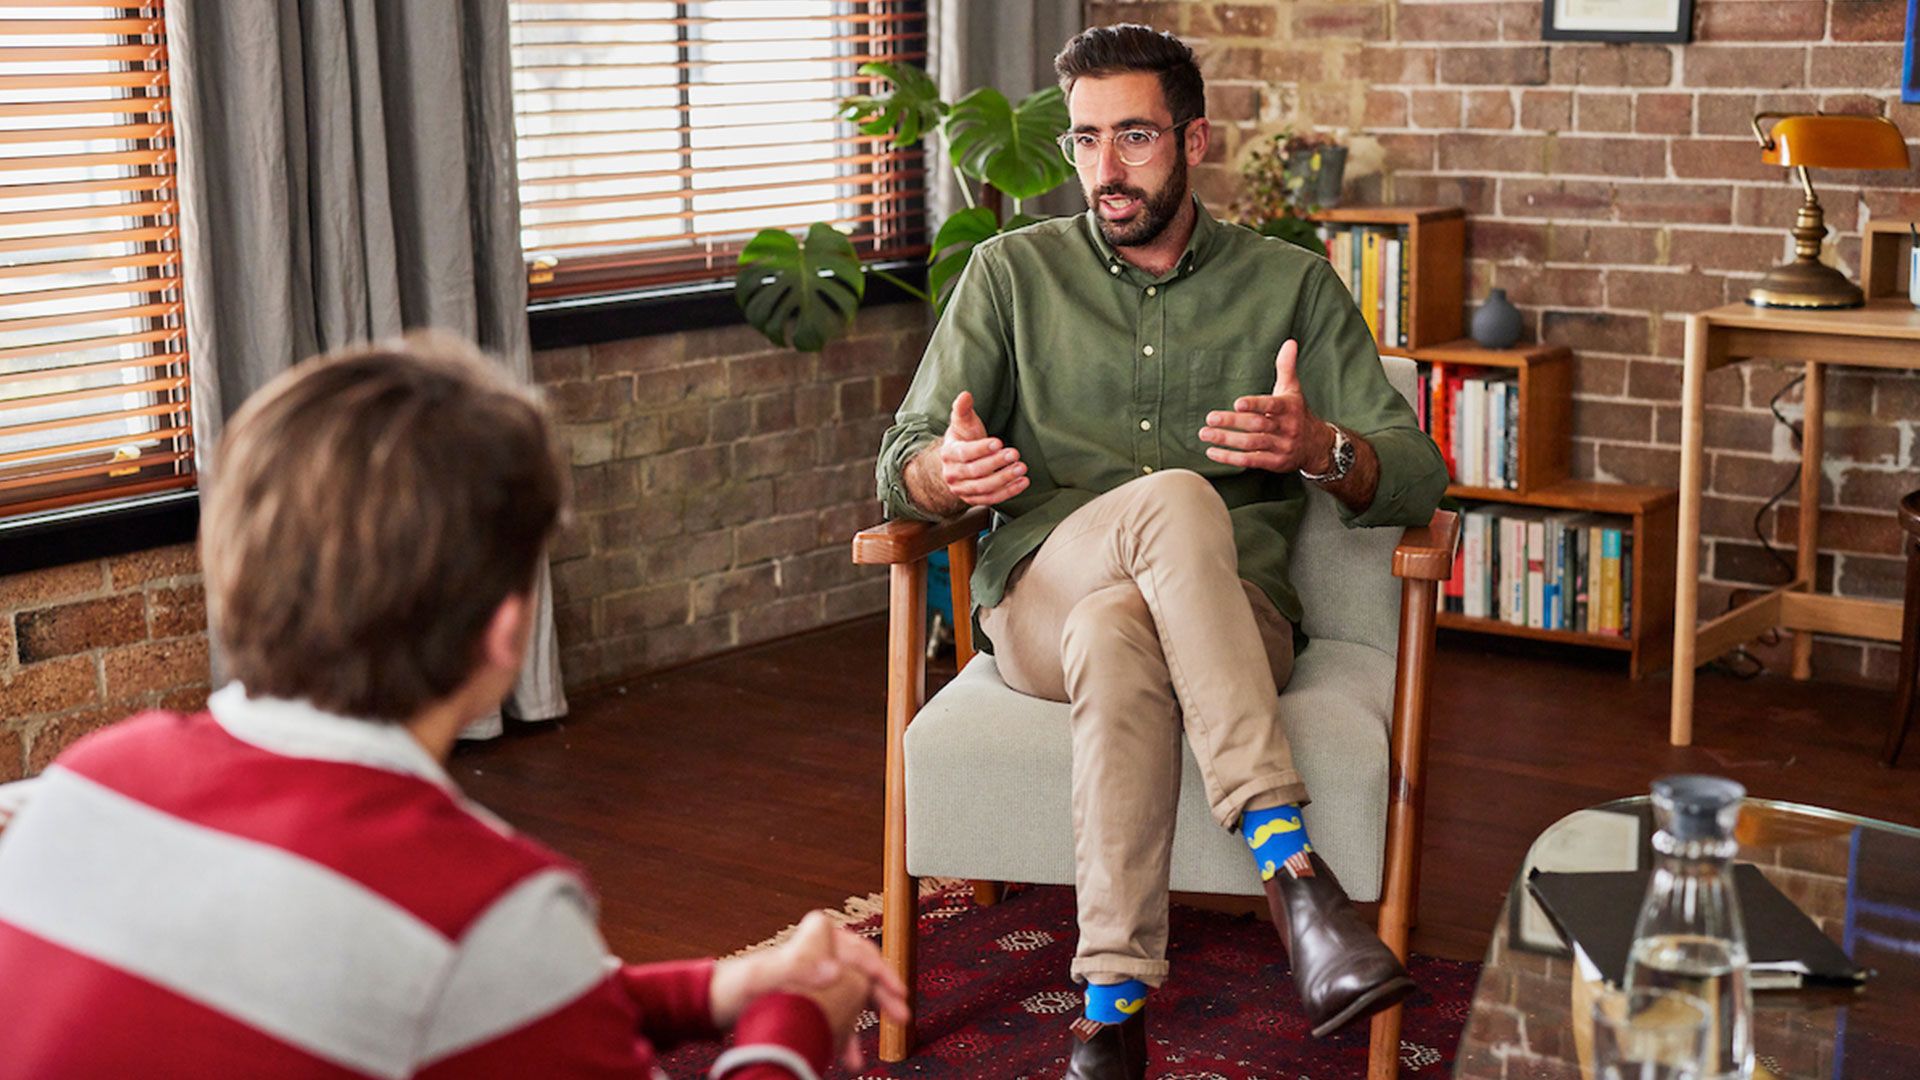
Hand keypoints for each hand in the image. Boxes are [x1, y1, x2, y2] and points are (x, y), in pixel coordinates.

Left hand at [709, 911, 908, 1068]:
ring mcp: (814, 979)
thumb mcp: (764, 977)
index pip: (859, 950)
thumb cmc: (733, 988)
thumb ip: (796, 968)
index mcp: (812, 941)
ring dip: (867, 1018)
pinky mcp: (806, 1001)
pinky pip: (835, 1015)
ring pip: (851, 995)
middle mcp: (817, 956)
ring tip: (883, 1042)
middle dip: (882, 994)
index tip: (897, 992)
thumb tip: (835, 970)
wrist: (711, 1008)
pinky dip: (845, 1035)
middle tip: (901, 1016)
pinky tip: (850, 1058)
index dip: (881, 971)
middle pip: (860, 972)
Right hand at [939, 391, 1026, 506]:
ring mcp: (962, 489)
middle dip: (996, 463)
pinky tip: (1023, 482)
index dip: (981, 449)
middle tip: (1015, 454)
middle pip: (975, 472)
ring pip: (983, 488)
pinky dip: (1008, 492)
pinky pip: (991, 499)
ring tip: (1022, 468)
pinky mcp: (973, 499)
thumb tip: (965, 395)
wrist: (958, 462)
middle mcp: (952, 474)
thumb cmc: (964, 438)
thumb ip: (963, 409)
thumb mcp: (963, 422)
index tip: (999, 442)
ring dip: (1004, 479)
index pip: (963, 453)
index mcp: (948, 454)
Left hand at [1196, 339, 1332, 473]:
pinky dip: (1230, 458)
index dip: (1255, 405)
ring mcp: (1281, 447)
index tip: (1237, 404)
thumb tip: (1289, 342)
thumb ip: (1287, 366)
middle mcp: (1286, 428)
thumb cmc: (1297, 412)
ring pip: (1251, 444)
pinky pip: (1250, 461)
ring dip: (1227, 440)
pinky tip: (1212, 452)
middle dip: (1232, 422)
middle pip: (1257, 425)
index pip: (1272, 406)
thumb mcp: (1294, 389)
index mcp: (1289, 408)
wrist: (1316, 445)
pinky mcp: (1274, 463)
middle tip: (1210, 418)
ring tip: (1205, 434)